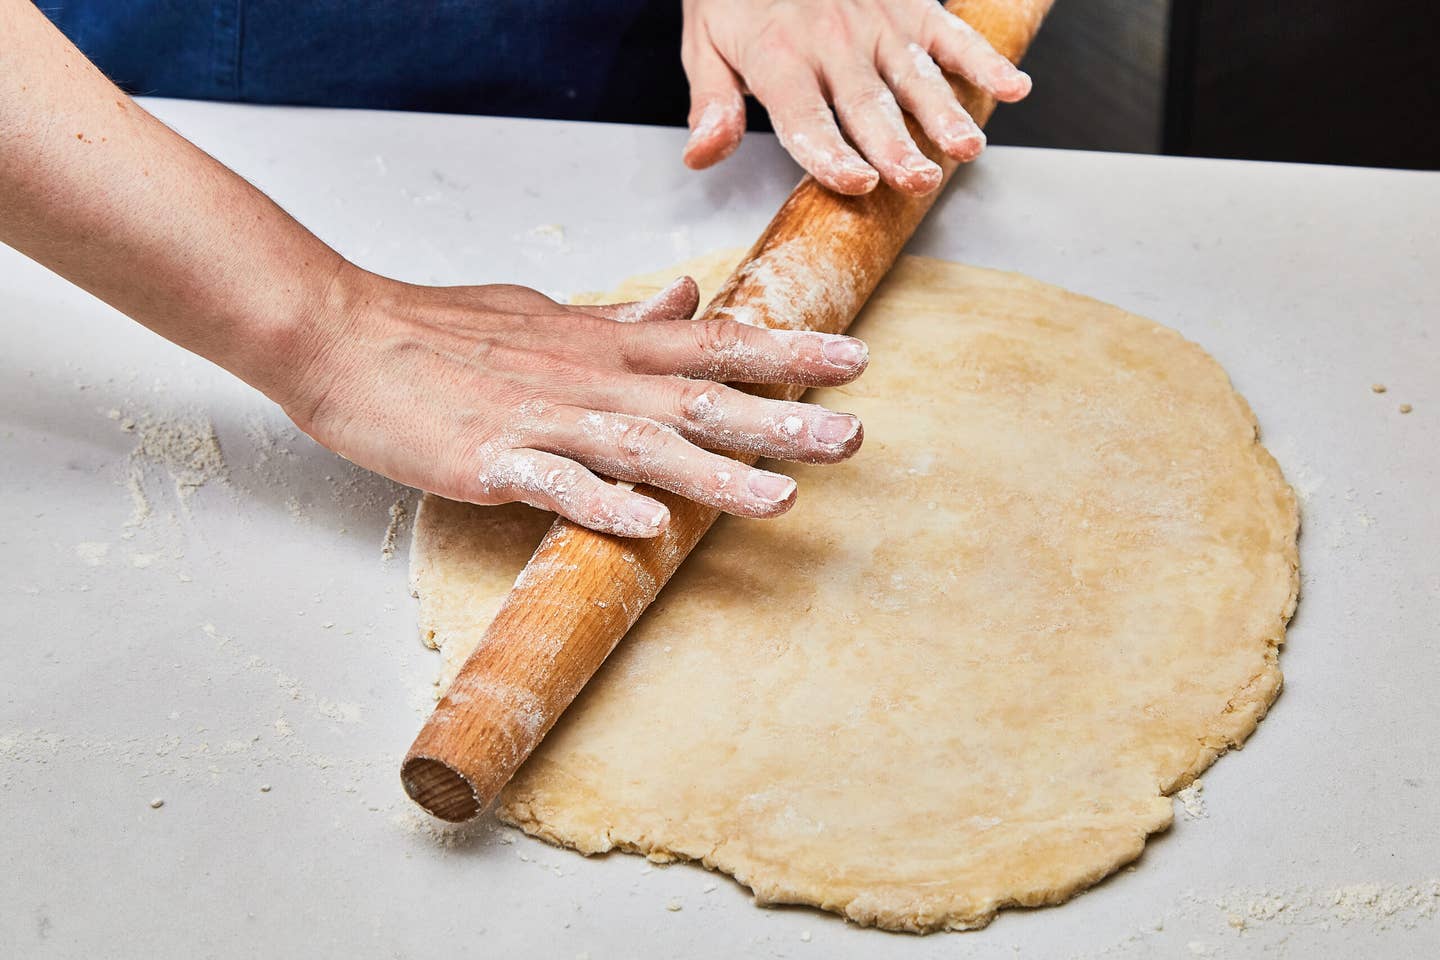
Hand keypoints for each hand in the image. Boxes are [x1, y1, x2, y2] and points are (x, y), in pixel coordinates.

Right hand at [279, 267, 868, 537]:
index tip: (854, 358)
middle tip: (854, 435)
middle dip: (781, 418)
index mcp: (605, 343)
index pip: (714, 342)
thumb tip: (686, 300)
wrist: (342, 332)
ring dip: (714, 476)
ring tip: (782, 499)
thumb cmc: (439, 328)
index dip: (787, 351)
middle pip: (699, 398)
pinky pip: (552, 485)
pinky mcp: (489, 458)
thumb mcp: (546, 313)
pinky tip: (646, 527)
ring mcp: (540, 418)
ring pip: (642, 447)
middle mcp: (589, 378)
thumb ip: (621, 319)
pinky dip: (598, 504)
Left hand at [680, 0, 1030, 194]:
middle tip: (918, 183)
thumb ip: (712, 103)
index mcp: (778, 59)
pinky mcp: (910, 6)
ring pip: (915, 76)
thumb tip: (702, 155)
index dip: (830, 153)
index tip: (856, 182)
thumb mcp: (705, 43)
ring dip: (943, 113)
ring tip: (966, 149)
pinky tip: (1013, 88)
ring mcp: (876, 23)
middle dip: (895, 147)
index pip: (805, 118)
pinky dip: (984, 60)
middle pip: (867, 106)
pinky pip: (951, 34)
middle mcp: (831, 43)